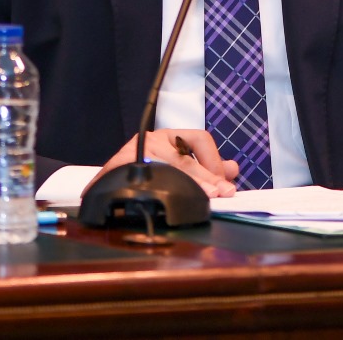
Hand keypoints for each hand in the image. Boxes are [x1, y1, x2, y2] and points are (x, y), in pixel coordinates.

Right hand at [84, 129, 240, 197]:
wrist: (109, 182)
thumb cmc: (149, 170)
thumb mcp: (181, 165)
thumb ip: (207, 168)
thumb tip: (233, 169)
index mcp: (171, 136)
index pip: (200, 140)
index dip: (215, 161)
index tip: (225, 184)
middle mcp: (153, 140)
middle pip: (185, 160)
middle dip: (206, 180)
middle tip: (222, 194)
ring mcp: (135, 153)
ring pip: (166, 171)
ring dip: (188, 187)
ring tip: (204, 199)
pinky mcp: (117, 169)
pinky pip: (140, 182)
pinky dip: (156, 194)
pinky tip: (166, 204)